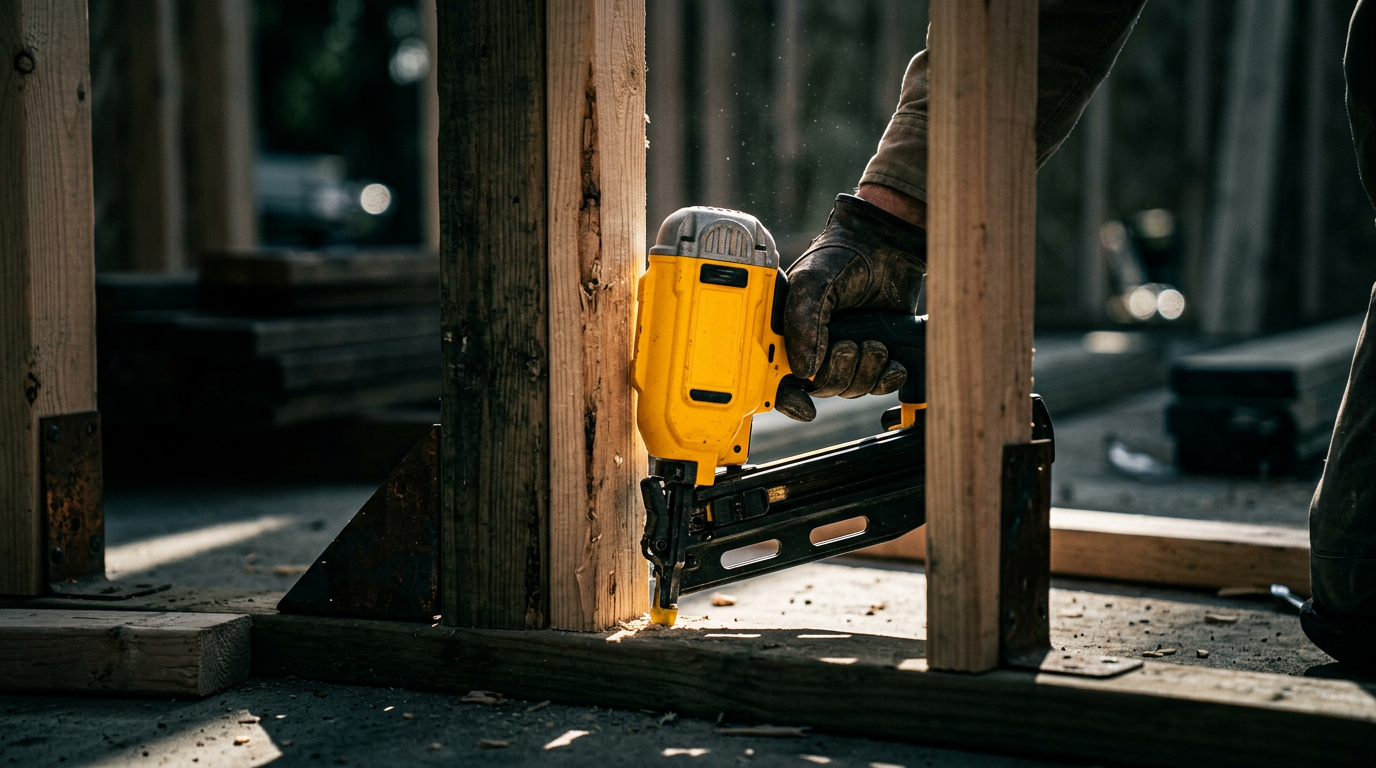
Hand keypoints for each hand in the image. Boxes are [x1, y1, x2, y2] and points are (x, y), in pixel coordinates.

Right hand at [775, 193, 926, 421]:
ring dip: (865, 373)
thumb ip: (803, 324)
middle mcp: (813, 345)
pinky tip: (893, 363)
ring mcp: (844, 350)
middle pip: (818, 388)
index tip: (805, 407)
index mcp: (787, 330)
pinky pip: (878, 385)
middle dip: (838, 375)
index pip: (776, 376)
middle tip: (849, 346)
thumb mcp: (812, 283)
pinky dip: (887, 379)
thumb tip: (805, 371)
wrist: (886, 243)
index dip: (786, 398)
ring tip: (874, 344)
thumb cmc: (841, 255)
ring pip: (849, 388)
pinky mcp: (874, 353)